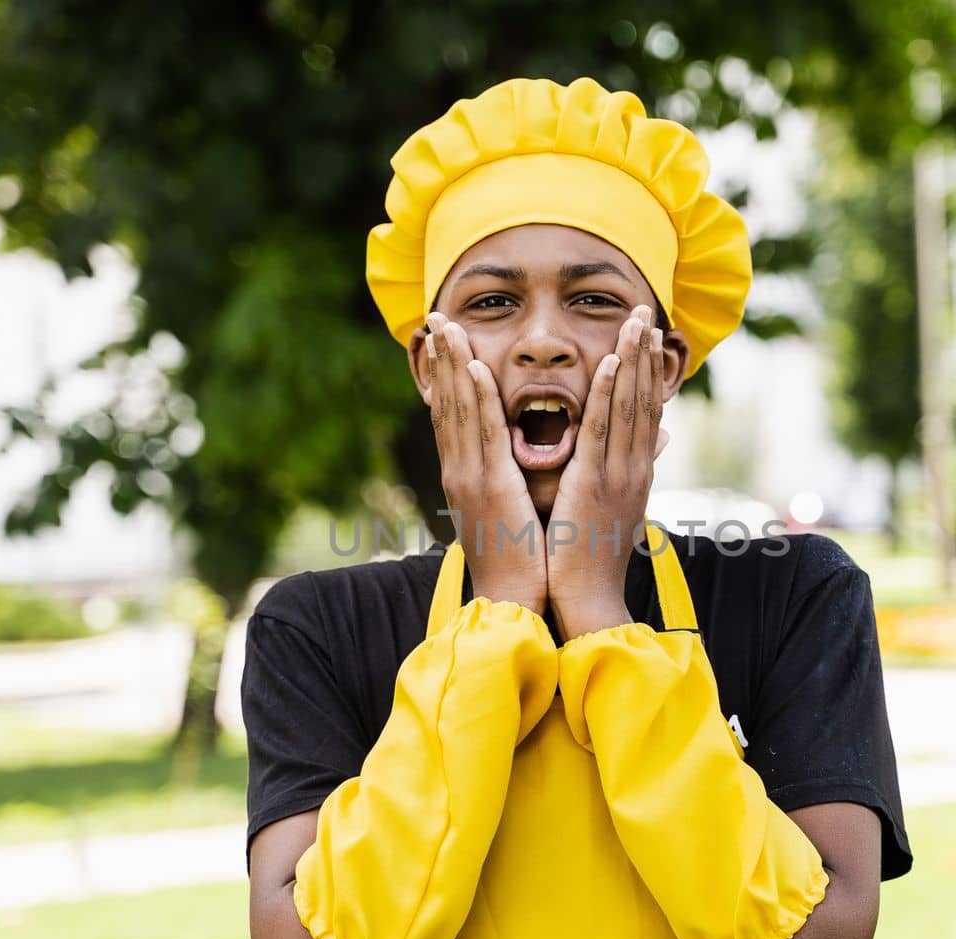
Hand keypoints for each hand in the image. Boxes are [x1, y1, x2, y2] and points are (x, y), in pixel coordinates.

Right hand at [425, 311, 547, 615]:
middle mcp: (461, 472)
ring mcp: (471, 479)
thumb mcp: (513, 512)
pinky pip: (484, 435)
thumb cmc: (521, 561)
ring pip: (459, 410)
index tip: (443, 342)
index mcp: (467, 478)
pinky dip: (476, 400)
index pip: (452, 417)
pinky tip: (471, 370)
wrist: (513, 602)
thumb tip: (517, 463)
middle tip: (434, 318)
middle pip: (447, 405)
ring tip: (447, 326)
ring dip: (452, 364)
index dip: (446, 377)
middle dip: (441, 359)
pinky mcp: (490, 488)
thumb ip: (511, 481)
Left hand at [546, 305, 667, 639]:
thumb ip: (630, 475)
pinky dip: (609, 393)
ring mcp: (619, 474)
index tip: (649, 336)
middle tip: (645, 310)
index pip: (646, 413)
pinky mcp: (595, 483)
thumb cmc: (594, 560)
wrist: (590, 600)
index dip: (648, 372)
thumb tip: (652, 447)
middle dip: (645, 354)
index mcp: (635, 474)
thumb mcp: (616, 512)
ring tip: (635, 320)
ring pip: (629, 406)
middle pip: (644, 399)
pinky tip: (611, 362)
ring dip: (632, 360)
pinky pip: (603, 430)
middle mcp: (634, 468)